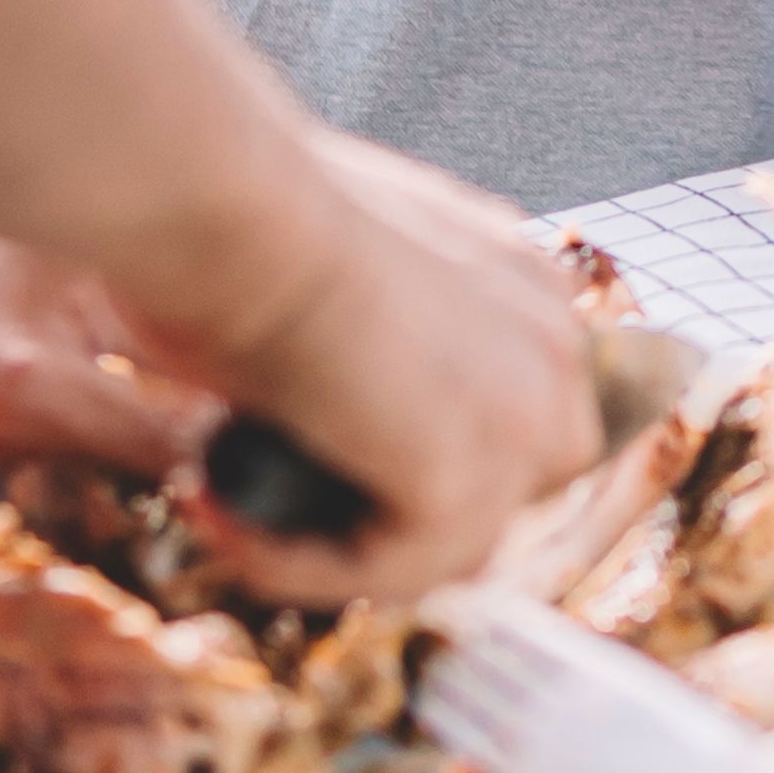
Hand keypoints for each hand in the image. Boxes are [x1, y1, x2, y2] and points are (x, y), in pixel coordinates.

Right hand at [143, 130, 604, 606]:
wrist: (228, 204)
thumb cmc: (245, 216)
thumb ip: (376, 348)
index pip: (511, 420)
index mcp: (527, 284)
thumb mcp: (340, 274)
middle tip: (266, 505)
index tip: (299, 456)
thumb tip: (322, 414)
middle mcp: (550, 344)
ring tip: (226, 505)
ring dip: (329, 548)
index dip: (405, 463)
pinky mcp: (467, 479)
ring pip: (445, 546)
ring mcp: (526, 415)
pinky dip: (298, 561)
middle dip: (386, 520)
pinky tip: (223, 510)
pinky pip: (390, 569)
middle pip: (500, 496)